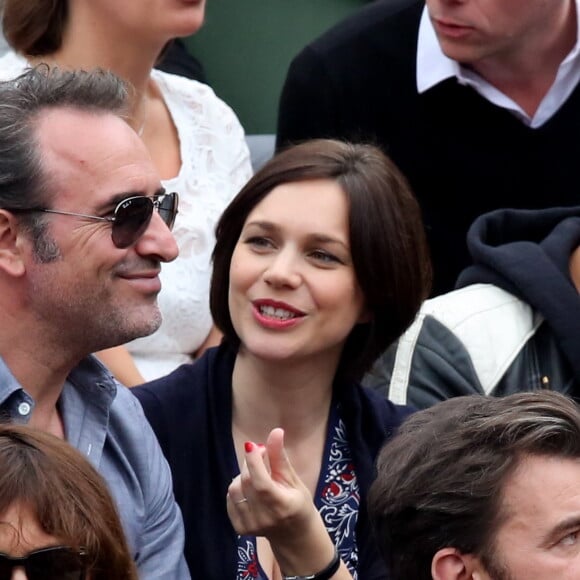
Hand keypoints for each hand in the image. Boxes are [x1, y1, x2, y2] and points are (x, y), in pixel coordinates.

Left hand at [227, 428, 349, 577]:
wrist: (294, 535)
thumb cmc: (298, 503)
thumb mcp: (294, 479)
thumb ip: (280, 457)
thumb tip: (276, 431)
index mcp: (282, 506)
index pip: (261, 482)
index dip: (254, 461)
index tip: (253, 445)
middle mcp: (264, 518)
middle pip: (246, 481)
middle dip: (250, 462)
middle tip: (260, 454)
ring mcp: (250, 526)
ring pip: (234, 489)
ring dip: (242, 475)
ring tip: (256, 474)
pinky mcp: (240, 528)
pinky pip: (229, 499)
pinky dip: (237, 488)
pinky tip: (250, 488)